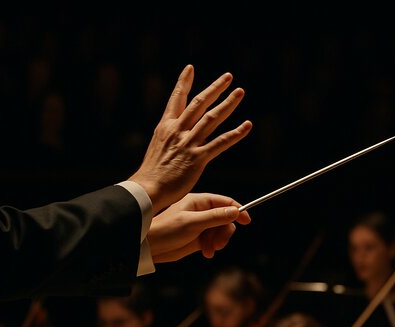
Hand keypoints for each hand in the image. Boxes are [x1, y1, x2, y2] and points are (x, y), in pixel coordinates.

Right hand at [130, 65, 251, 213]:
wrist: (146, 189)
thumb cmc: (151, 174)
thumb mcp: (157, 148)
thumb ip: (169, 139)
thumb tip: (178, 136)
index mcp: (166, 127)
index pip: (176, 99)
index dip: (184, 82)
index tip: (190, 68)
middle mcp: (177, 131)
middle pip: (199, 103)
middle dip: (214, 88)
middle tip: (228, 76)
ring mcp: (188, 144)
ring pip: (211, 118)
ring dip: (228, 104)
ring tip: (240, 92)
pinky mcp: (198, 159)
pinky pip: (220, 143)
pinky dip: (235, 134)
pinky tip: (247, 126)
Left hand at [149, 193, 250, 261]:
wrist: (150, 247)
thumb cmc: (167, 230)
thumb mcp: (193, 223)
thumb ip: (215, 217)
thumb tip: (236, 211)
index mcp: (199, 202)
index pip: (225, 202)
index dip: (237, 210)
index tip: (246, 221)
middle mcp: (201, 212)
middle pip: (225, 219)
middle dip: (225, 232)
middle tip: (219, 244)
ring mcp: (200, 226)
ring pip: (220, 231)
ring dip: (219, 241)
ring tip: (209, 250)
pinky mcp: (198, 238)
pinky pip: (213, 241)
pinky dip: (213, 247)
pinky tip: (206, 253)